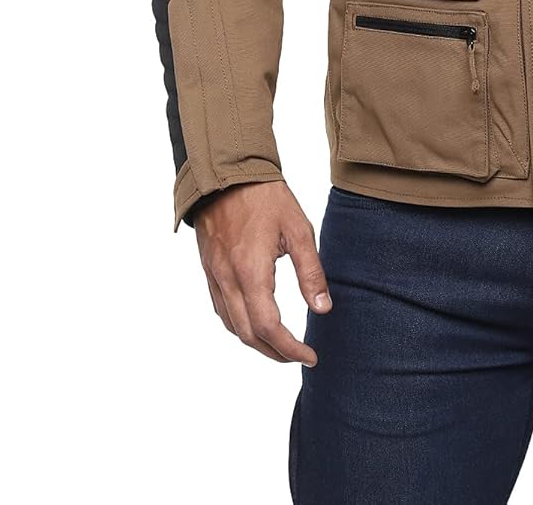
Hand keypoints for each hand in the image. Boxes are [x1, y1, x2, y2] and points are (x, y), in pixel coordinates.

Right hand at [193, 181, 330, 365]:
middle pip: (247, 334)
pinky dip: (238, 325)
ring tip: (281, 345)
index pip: (268, 327)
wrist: (228, 175)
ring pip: (231, 326)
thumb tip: (323, 309)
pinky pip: (221, 310)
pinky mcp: (209, 270)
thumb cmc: (266, 198)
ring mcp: (214, 276)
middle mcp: (228, 280)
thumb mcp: (298, 230)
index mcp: (251, 272)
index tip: (310, 356)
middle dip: (274, 352)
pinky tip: (255, 323)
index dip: (289, 348)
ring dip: (255, 343)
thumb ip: (310, 272)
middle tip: (299, 355)